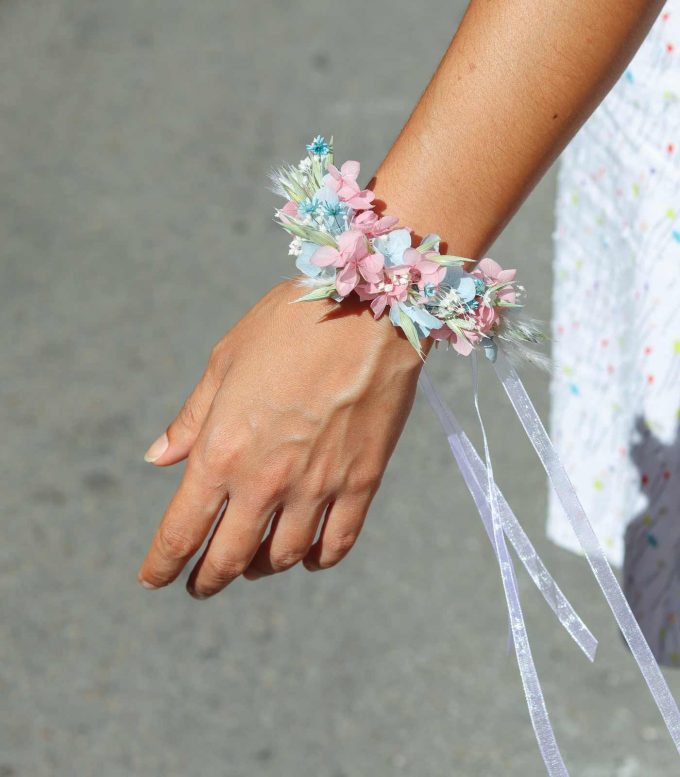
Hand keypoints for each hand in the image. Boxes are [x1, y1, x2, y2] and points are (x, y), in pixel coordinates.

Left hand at [138, 279, 425, 597]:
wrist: (369, 310)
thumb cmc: (290, 324)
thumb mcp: (225, 361)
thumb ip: (191, 418)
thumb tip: (158, 459)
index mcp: (221, 450)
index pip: (181, 530)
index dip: (162, 564)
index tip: (154, 579)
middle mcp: (265, 481)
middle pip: (229, 557)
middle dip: (207, 579)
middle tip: (200, 585)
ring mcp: (317, 486)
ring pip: (282, 556)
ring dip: (260, 567)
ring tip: (252, 563)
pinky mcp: (361, 483)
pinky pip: (336, 543)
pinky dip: (316, 559)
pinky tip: (306, 556)